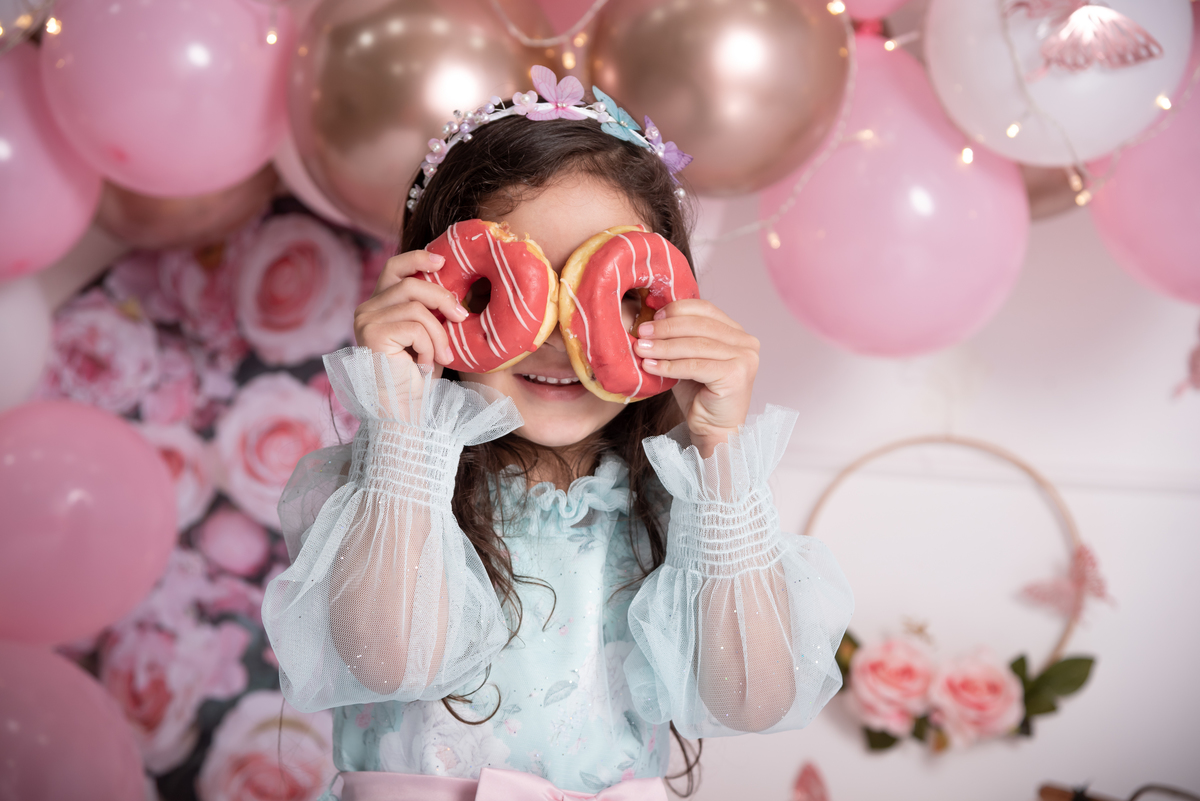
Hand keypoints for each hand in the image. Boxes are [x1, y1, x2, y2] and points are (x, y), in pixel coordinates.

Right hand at [354, 249, 468, 378]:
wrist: (404, 407)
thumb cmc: (418, 374)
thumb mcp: (428, 334)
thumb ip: (431, 310)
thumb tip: (456, 290)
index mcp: (379, 304)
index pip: (394, 267)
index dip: (418, 258)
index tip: (442, 261)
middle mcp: (366, 309)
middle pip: (411, 284)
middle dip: (443, 298)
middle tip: (462, 317)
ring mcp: (366, 321)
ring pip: (417, 308)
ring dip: (439, 333)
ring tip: (443, 356)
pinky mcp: (373, 335)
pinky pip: (415, 328)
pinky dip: (429, 347)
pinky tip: (424, 365)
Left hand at [635, 299, 758, 457]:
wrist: (714, 430)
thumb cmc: (699, 395)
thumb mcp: (688, 358)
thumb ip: (679, 338)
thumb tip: (649, 319)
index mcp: (737, 332)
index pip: (705, 309)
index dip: (677, 309)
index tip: (652, 315)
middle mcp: (746, 342)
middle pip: (699, 325)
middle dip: (666, 328)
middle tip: (641, 332)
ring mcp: (745, 358)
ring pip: (695, 345)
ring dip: (663, 346)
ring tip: (640, 349)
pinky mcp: (737, 376)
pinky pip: (696, 366)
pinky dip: (670, 365)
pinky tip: (651, 366)